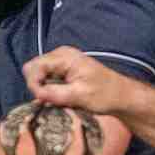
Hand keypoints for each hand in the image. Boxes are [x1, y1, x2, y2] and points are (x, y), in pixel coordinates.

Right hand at [23, 46, 139, 115]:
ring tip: (58, 99)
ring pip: (38, 74)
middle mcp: (60, 55)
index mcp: (64, 57)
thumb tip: (36, 94)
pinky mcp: (63, 70)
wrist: (121, 96)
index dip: (35, 84)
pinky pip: (46, 78)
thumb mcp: (79, 96)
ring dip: (44, 89)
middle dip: (38, 86)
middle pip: (33, 69)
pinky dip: (49, 89)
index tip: (43, 100)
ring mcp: (61, 61)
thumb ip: (56, 94)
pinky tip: (61, 96)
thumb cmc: (105, 94)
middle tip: (50, 100)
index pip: (34, 67)